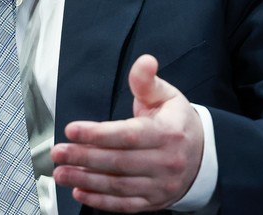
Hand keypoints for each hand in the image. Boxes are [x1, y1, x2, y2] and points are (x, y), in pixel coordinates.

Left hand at [50, 54, 203, 211]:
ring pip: (118, 185)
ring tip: (61, 173)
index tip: (71, 130)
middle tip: (58, 152)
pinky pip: (125, 204)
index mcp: (168, 133)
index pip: (128, 135)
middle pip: (118, 162)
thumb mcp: (166, 95)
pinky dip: (101, 201)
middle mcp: (166, 162)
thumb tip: (145, 61)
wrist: (203, 154)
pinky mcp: (155, 201)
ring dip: (86, 180)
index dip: (97, 134)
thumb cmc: (177, 121)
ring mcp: (161, 185)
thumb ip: (146, 80)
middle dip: (83, 157)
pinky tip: (80, 192)